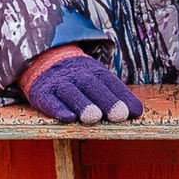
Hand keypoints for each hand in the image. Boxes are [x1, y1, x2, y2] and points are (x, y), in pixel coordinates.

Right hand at [18, 46, 143, 122]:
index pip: (110, 82)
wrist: (41, 60)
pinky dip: (58, 109)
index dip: (123, 96)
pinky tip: (68, 118)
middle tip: (119, 115)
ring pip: (71, 92)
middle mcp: (76, 75)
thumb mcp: (95, 80)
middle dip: (106, 100)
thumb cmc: (77, 78)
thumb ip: (113, 94)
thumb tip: (137, 111)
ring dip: (83, 104)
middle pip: (92, 85)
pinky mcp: (41, 93)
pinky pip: (49, 100)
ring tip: (94, 117)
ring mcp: (58, 83)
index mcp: (93, 71)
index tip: (135, 111)